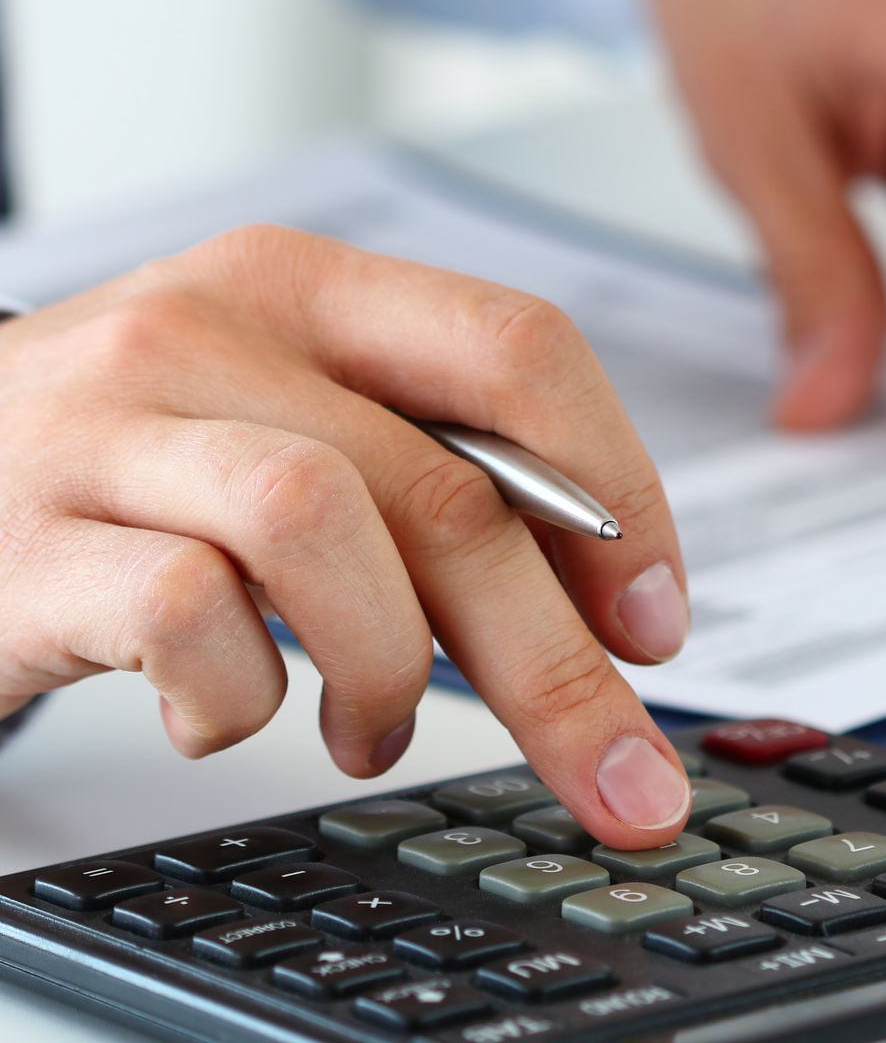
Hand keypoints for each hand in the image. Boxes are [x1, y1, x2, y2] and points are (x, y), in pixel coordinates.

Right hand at [0, 227, 691, 847]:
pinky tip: (225, 712)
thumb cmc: (131, 469)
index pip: (519, 349)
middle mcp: (209, 327)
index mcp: (308, 287)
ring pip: (325, 528)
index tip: (655, 619)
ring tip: (370, 729)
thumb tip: (612, 606)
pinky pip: (183, 613)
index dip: (619, 492)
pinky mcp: (23, 540)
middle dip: (554, 657)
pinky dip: (239, 697)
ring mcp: (104, 425)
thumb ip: (430, 475)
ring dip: (387, 670)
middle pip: (446, 487)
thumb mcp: (285, 421)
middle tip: (610, 767)